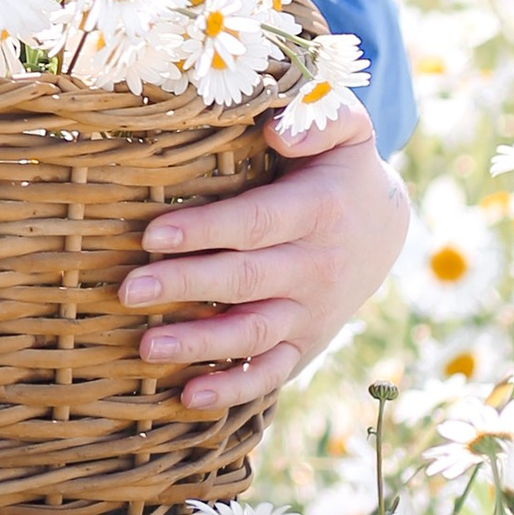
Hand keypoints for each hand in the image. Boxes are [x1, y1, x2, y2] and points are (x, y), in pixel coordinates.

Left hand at [119, 97, 410, 413]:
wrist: (385, 227)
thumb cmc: (341, 166)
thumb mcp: (345, 127)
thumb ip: (320, 116)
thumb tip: (277, 129)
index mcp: (319, 211)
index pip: (256, 223)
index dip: (206, 230)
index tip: (152, 235)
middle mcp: (317, 268)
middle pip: (246, 281)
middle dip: (186, 286)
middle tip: (128, 290)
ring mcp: (312, 312)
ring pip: (254, 333)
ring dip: (200, 345)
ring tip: (146, 348)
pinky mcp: (306, 344)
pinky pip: (271, 373)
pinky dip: (232, 390)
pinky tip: (188, 398)